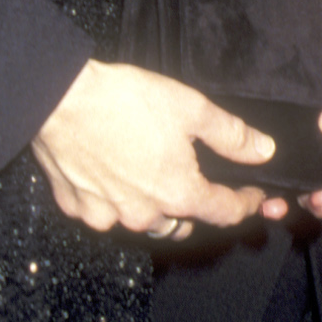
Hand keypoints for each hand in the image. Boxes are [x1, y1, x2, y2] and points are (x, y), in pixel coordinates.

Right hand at [33, 60, 279, 236]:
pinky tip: (110, 174)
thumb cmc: (123, 100)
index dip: (244, 203)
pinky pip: (104, 214)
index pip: (224, 213)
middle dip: (194, 206)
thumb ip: (232, 135)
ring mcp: (108, 216)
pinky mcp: (78, 208)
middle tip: (193, 178)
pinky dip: (112, 201)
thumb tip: (263, 151)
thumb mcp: (191, 108)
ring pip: (143, 222)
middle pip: (182, 223)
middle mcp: (145, 214)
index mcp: (179, 193)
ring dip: (153, 207)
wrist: (58, 97)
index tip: (249, 195)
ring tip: (150, 176)